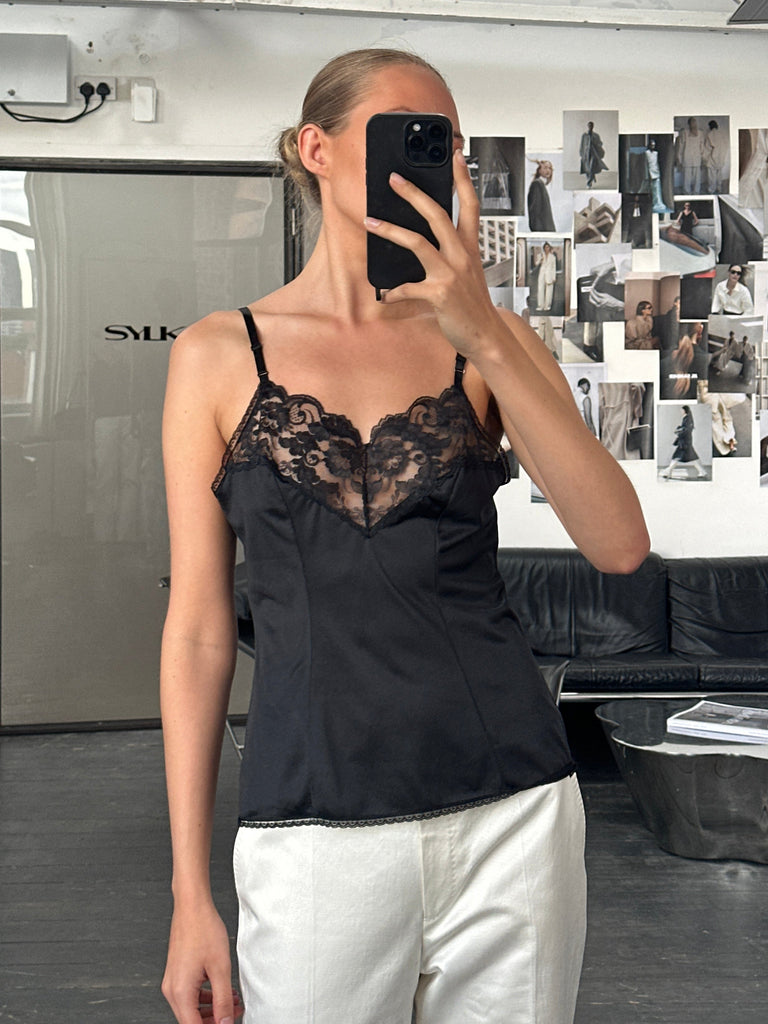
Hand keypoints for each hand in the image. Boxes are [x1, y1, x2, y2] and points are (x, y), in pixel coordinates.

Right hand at [162, 902, 242, 1023]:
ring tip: (233, 1002)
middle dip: (214, 1020)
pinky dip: (206, 997)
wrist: (192, 906)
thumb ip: (223, 1000)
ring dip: (212, 1009)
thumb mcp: (220, 968)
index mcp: (180, 992)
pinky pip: (190, 994)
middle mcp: (172, 989)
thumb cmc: (203, 929)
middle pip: (191, 1020)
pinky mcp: (177, 973)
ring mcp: (172, 981)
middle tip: (235, 1013)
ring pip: (191, 1008)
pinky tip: (222, 991)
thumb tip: (225, 1022)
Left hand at [363, 149, 501, 358]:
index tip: (454, 156)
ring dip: (390, 230)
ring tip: (370, 221)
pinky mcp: (439, 294)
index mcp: (470, 247)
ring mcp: (451, 273)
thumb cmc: (472, 304)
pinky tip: (385, 294)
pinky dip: (394, 291)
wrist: (485, 335)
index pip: (470, 205)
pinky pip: (408, 288)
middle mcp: (462, 255)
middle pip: (437, 214)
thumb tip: (422, 241)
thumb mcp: (467, 273)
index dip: (463, 179)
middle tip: (393, 179)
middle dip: (413, 194)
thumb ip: (450, 254)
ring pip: (417, 242)